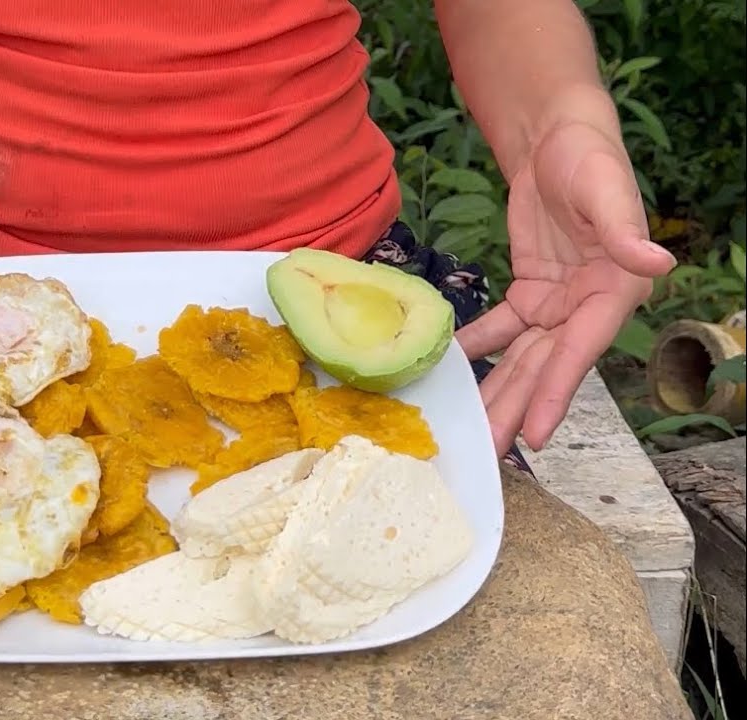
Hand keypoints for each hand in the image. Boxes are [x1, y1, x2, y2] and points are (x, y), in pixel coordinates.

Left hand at [457, 119, 676, 453]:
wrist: (558, 137)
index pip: (580, 352)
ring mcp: (558, 302)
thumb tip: (657, 261)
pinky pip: (502, 328)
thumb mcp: (606, 189)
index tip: (535, 435)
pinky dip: (478, 347)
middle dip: (517, 408)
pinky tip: (452, 369)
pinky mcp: (531, 291)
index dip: (557, 394)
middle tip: (487, 450)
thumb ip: (625, 230)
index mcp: (614, 291)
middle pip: (546, 367)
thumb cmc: (590, 158)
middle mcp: (588, 306)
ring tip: (470, 428)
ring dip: (498, 391)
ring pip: (523, 358)